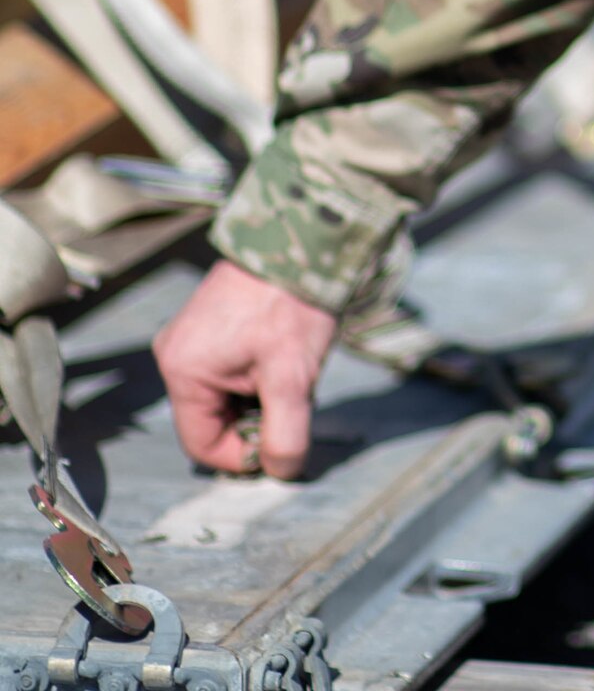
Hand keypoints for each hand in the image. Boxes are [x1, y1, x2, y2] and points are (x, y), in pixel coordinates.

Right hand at [154, 259, 337, 477]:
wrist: (300, 238)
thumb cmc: (292, 304)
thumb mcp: (292, 377)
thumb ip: (284, 435)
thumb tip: (280, 472)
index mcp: (183, 371)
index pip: (204, 445)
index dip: (244, 455)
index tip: (282, 443)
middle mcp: (175, 354)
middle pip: (213, 419)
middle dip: (254, 419)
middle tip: (292, 396)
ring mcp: (190, 336)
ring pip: (223, 394)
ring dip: (258, 394)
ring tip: (289, 367)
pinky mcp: (208, 322)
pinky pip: (227, 368)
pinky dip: (256, 372)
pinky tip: (281, 352)